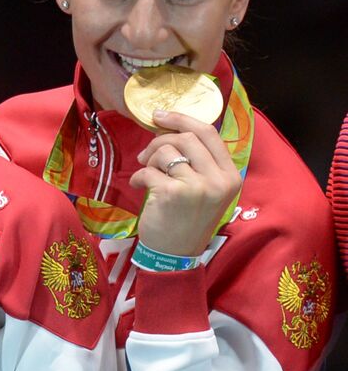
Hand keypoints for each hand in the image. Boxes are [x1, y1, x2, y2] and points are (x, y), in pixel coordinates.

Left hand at [131, 110, 241, 256]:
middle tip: (146, 154)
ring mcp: (198, 186)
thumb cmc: (187, 219)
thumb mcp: (206, 190)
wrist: (175, 254)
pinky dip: (139, 176)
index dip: (182, 119)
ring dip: (149, 160)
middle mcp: (219, 179)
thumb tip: (173, 129)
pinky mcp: (173, 194)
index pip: (209, 133)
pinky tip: (140, 187)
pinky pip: (149, 171)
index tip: (160, 115)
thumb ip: (199, 163)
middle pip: (186, 138)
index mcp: (231, 175)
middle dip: (159, 140)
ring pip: (166, 152)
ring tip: (147, 175)